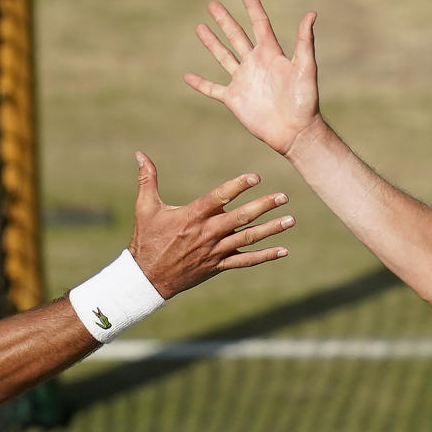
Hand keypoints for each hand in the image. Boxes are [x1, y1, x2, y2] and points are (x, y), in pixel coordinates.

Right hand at [128, 152, 293, 297]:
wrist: (148, 277)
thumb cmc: (147, 239)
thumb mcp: (145, 208)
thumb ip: (147, 179)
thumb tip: (140, 154)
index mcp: (192, 216)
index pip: (219, 198)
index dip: (238, 186)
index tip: (255, 177)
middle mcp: (207, 233)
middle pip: (240, 218)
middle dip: (263, 206)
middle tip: (284, 196)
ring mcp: (215, 251)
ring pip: (248, 239)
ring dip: (271, 229)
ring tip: (290, 220)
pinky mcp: (218, 265)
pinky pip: (246, 261)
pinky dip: (265, 256)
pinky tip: (283, 250)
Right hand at [186, 0, 322, 154]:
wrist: (295, 131)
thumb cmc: (305, 100)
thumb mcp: (306, 68)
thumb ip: (305, 42)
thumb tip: (311, 14)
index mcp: (272, 54)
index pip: (260, 24)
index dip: (252, 7)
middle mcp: (255, 64)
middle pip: (236, 36)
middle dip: (225, 20)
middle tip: (212, 4)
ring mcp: (243, 80)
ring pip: (223, 56)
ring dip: (211, 42)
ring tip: (200, 27)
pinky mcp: (234, 99)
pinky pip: (212, 89)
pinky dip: (200, 83)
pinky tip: (187, 76)